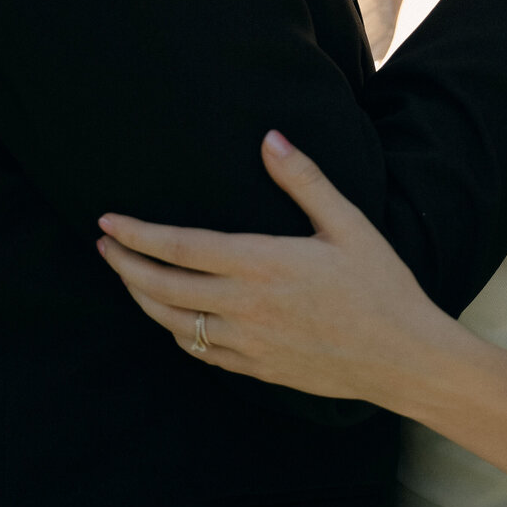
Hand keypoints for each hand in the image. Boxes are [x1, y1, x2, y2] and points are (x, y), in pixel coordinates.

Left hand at [97, 131, 454, 404]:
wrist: (404, 358)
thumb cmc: (381, 285)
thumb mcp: (347, 223)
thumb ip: (303, 180)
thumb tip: (270, 138)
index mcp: (263, 263)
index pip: (180, 248)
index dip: (137, 235)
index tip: (108, 221)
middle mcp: (245, 306)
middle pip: (163, 287)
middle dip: (124, 265)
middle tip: (102, 246)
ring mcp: (248, 343)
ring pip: (173, 323)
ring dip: (142, 298)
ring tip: (126, 276)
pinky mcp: (257, 369)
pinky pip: (200, 352)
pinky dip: (175, 331)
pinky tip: (171, 318)